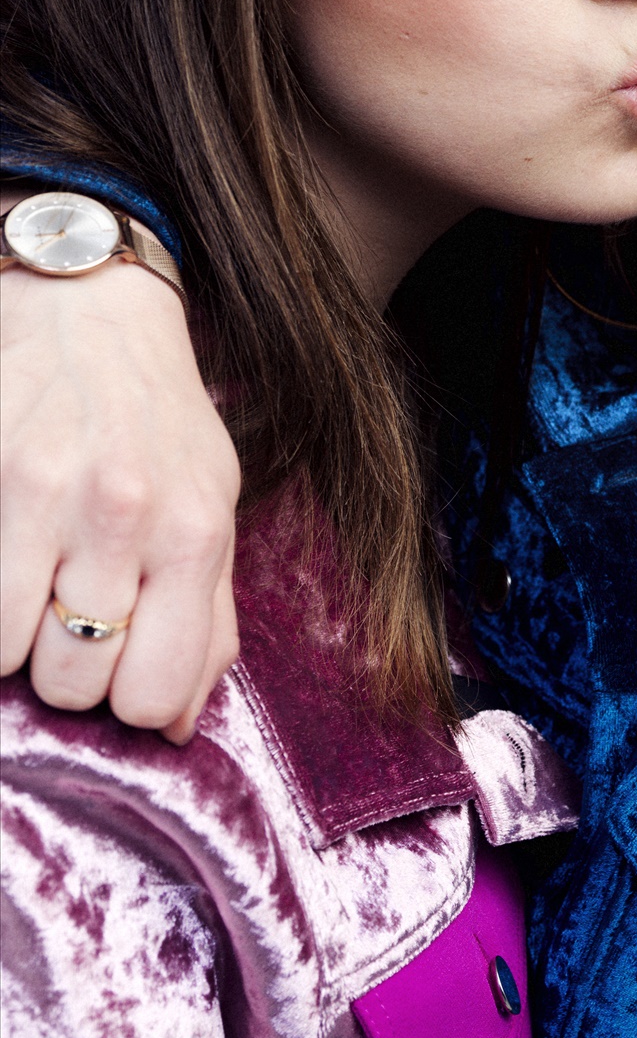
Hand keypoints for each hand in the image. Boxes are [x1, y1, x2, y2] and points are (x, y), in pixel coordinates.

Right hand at [0, 250, 240, 740]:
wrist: (90, 313)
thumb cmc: (157, 422)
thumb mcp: (214, 505)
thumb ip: (210, 615)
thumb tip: (181, 725)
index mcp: (197, 535)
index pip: (159, 695)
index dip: (131, 700)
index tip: (120, 666)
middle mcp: (130, 520)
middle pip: (79, 685)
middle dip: (70, 672)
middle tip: (70, 617)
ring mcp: (54, 501)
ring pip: (14, 657)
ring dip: (17, 641)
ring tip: (34, 585)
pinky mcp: (1, 483)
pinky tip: (9, 563)